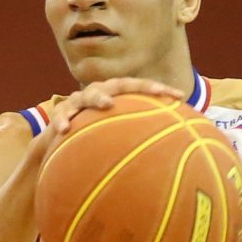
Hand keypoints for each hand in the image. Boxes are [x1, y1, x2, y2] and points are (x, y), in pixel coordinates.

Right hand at [51, 77, 184, 136]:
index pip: (140, 89)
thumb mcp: (118, 139)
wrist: (63, 145)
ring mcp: (79, 102)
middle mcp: (100, 94)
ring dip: (98, 98)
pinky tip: (64, 130)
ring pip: (88, 95)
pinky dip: (62, 120)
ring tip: (106, 105)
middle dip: (135, 86)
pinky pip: (61, 115)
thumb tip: (172, 155)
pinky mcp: (62, 113)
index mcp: (116, 96)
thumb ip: (139, 141)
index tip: (180, 96)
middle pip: (118, 85)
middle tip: (155, 90)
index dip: (159, 90)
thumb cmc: (96, 141)